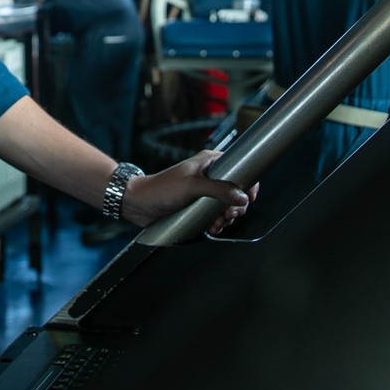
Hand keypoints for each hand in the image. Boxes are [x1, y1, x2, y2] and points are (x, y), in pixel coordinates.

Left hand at [122, 150, 258, 233]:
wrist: (139, 203)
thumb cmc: (161, 189)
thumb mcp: (193, 186)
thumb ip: (219, 190)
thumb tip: (242, 197)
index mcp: (210, 162)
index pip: (240, 167)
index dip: (249, 183)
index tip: (249, 198)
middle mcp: (209, 175)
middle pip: (236, 191)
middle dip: (237, 206)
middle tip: (229, 215)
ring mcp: (204, 192)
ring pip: (227, 205)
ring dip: (227, 217)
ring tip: (218, 223)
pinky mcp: (198, 206)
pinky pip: (216, 215)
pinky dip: (218, 222)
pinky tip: (212, 227)